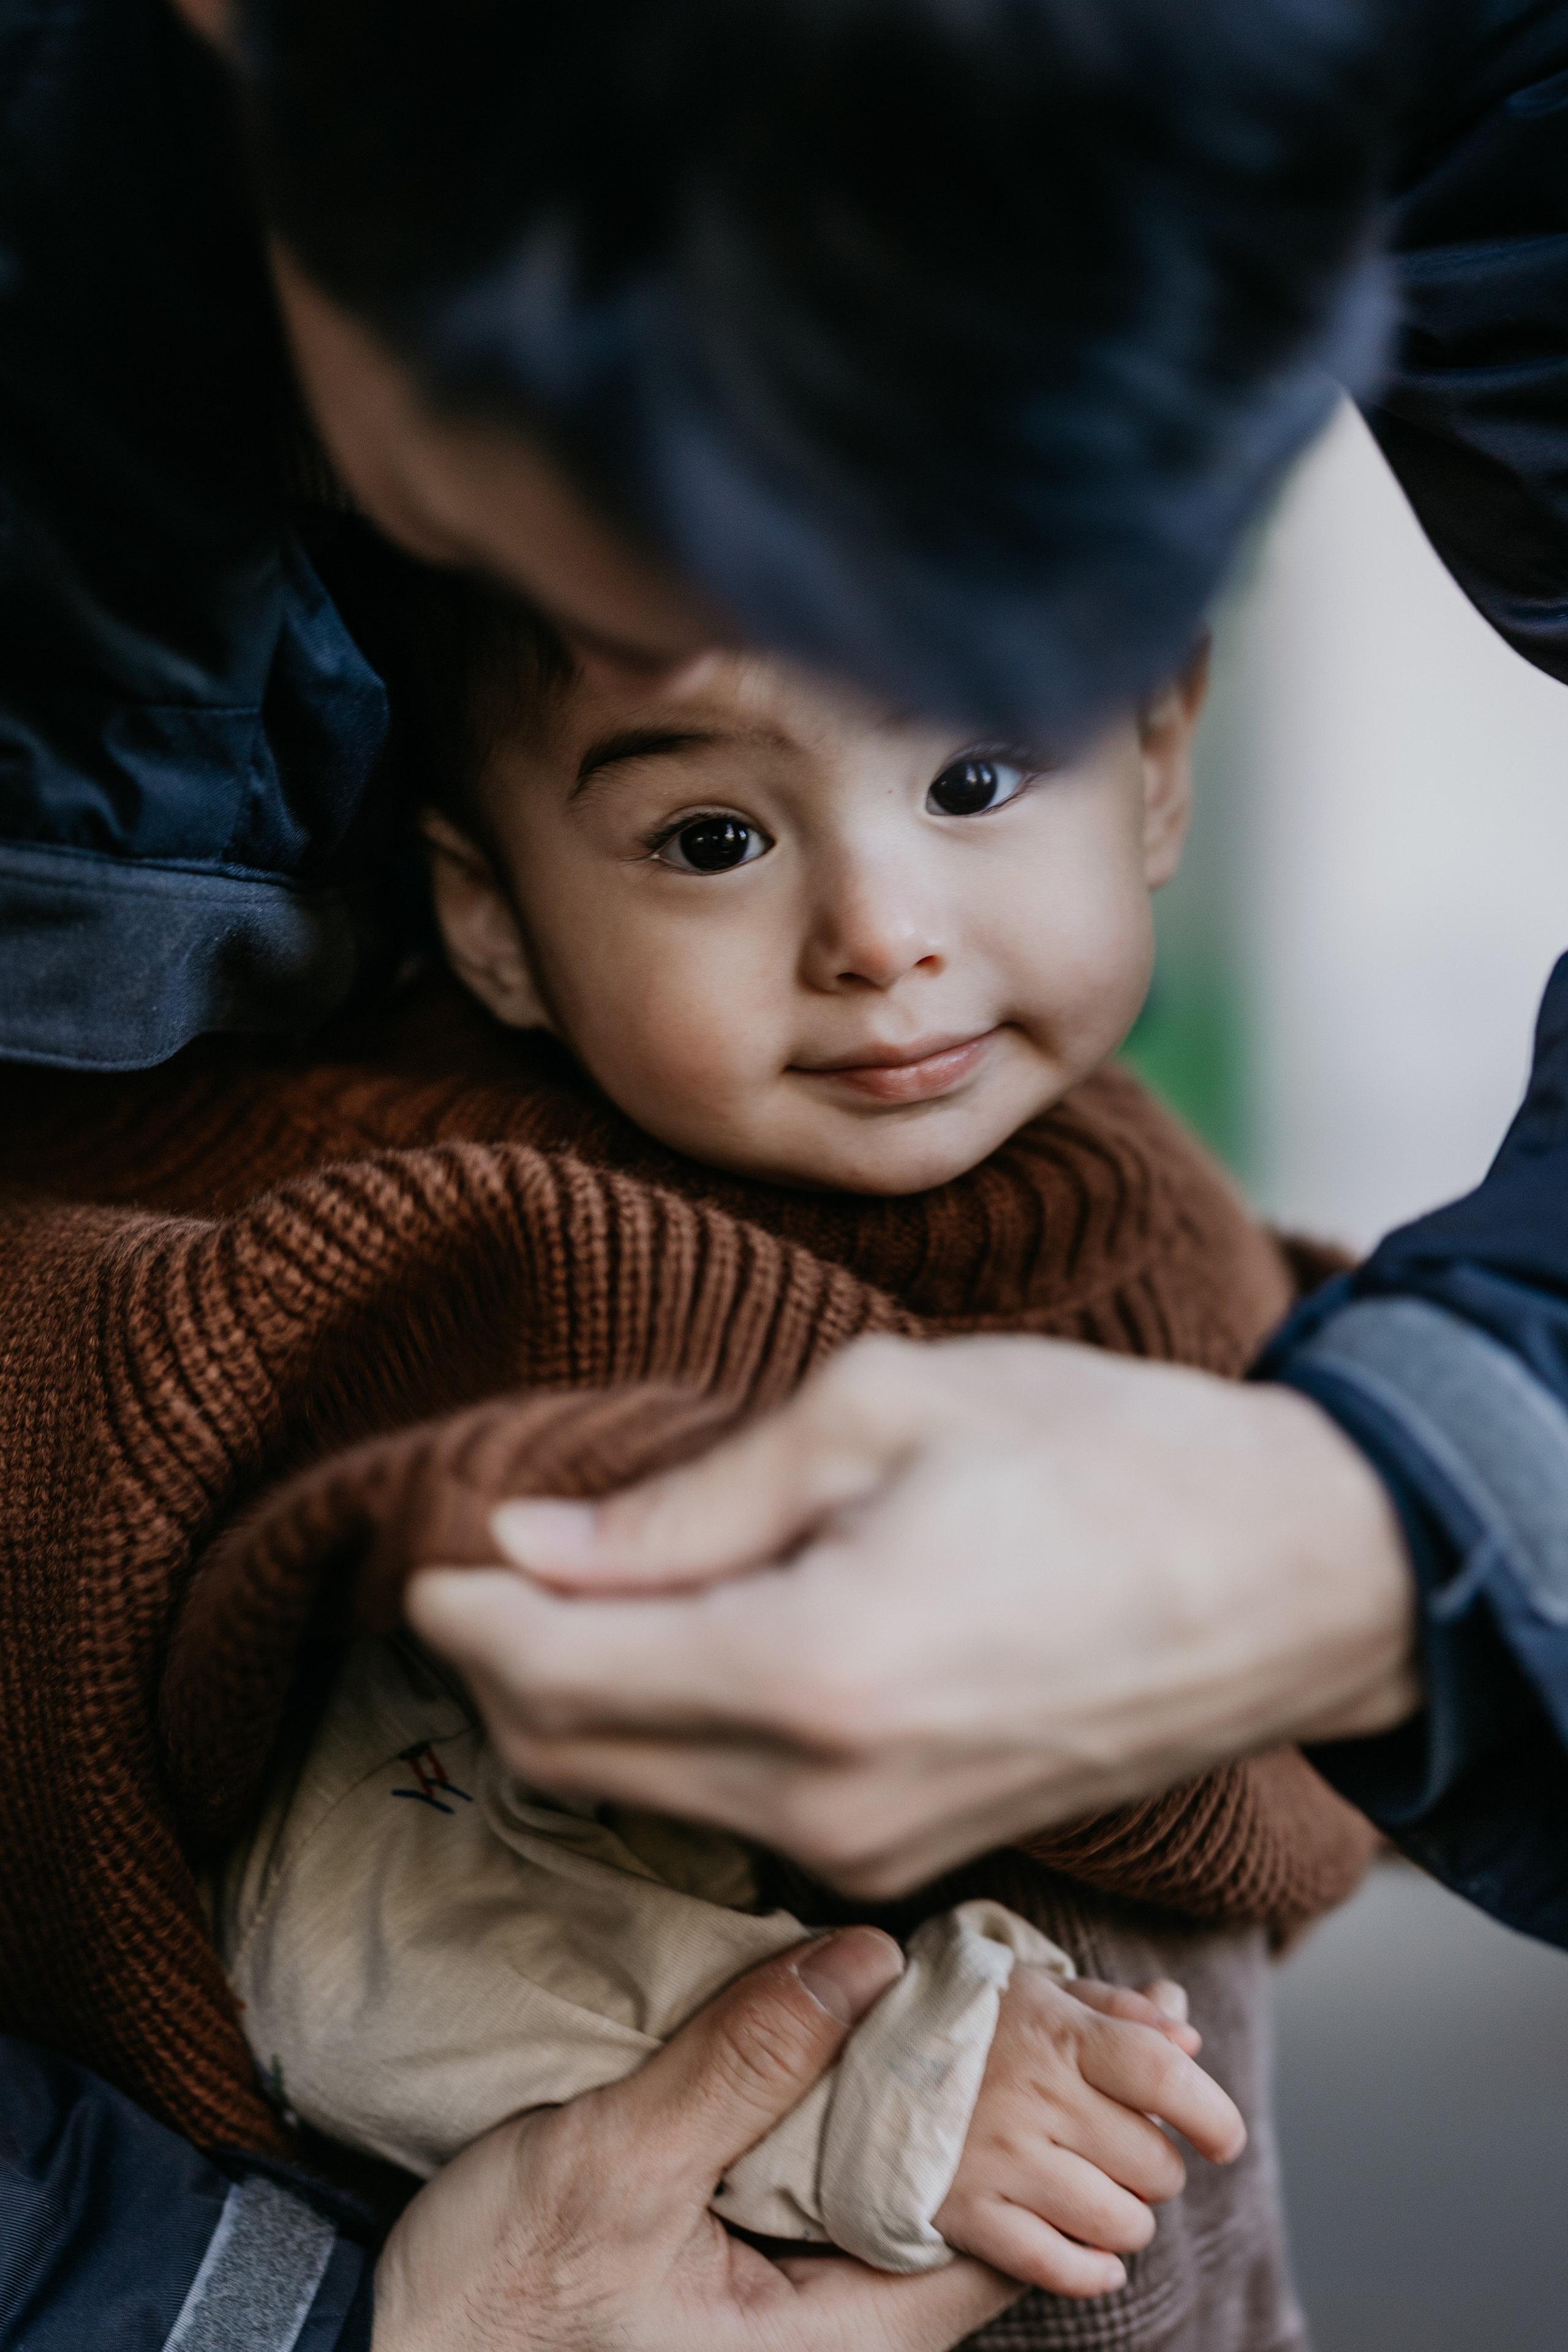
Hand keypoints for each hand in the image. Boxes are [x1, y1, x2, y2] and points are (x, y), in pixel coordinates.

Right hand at [371, 1927, 1015, 2349]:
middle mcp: (834, 2337)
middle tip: (955, 1978)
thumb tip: (867, 1961)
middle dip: (958, 2092)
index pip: (995, 2240)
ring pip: (889, 2187)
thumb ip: (741, 2067)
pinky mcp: (747, 2271)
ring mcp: (791, 2308)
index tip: (998, 2012)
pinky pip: (829, 2185)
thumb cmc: (495, 2299)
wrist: (389, 2349)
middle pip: (954, 2207)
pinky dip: (835, 2110)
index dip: (1011, 2122)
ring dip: (891, 2091)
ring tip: (894, 1988)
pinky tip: (821, 2037)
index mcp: (836, 2345)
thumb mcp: (615, 2167)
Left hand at [408, 1334, 1419, 1896]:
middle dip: (496, 1670)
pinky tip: (687, 1648)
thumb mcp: (882, 1410)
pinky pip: (730, 1813)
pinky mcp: (909, 1855)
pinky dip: (668, 1740)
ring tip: (581, 1595)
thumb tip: (535, 1546)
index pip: (550, 1679)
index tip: (432, 1546)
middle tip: (490, 1563)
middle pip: (569, 1760)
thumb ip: (691, 1502)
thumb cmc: (1100, 1455)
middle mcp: (824, 1798)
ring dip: (576, 1707)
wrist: (1292, 1576)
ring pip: (640, 1798)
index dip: (463, 1614)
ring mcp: (870, 1849)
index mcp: (813, 1672)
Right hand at [933, 1969, 1244, 2296]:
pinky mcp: (966, 2213)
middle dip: (1158, 2167)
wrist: (854, 2054)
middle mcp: (1035, 2097)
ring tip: (1101, 2192)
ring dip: (1127, 2219)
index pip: (1165, 2077)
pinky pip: (1056, 2266)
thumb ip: (1119, 2009)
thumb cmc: (965, 2020)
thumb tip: (1189, 2035)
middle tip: (1126, 2151)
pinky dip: (1090, 2271)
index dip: (1213, 2113)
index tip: (1221, 2137)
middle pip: (1153, 2162)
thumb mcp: (1040, 1990)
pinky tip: (1096, 2258)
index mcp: (1059, 2033)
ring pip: (1118, 2222)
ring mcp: (1000, 2159)